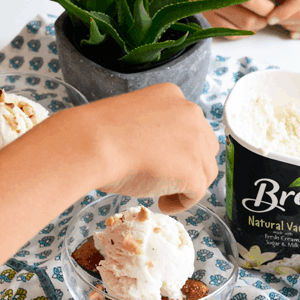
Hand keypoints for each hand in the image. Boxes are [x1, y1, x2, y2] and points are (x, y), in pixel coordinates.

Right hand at [79, 84, 219, 211]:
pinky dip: (181, 202)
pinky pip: (197, 193)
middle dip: (190, 164)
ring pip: (205, 171)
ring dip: (187, 185)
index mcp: (172, 96)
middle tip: (166, 178)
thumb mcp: (129, 119)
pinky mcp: (194, 171)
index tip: (163, 159)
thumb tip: (153, 155)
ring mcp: (196, 143)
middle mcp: (191, 114)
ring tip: (161, 195)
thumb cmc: (99, 133)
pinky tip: (162, 204)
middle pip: (205, 146)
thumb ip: (149, 130)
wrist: (94, 144)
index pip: (189, 124)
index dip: (179, 146)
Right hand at [197, 0, 275, 33]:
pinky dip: (242, 32)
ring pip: (240, 30)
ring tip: (258, 18)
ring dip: (255, 27)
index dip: (266, 6)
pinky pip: (230, 34)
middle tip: (268, 15)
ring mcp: (208, 13)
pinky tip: (244, 22)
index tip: (273, 6)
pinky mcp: (206, 24)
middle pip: (247, 19)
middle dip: (263, 20)